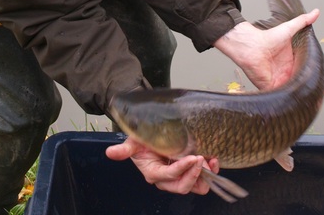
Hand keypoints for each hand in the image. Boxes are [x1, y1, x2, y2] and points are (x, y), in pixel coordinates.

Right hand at [105, 137, 219, 194]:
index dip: (181, 169)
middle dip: (194, 175)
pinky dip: (209, 171)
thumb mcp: (133, 142)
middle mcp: (166, 180)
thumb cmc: (143, 140)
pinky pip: (201, 179)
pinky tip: (213, 158)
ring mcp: (179, 178)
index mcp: (153, 173)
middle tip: (200, 159)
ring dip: (204, 176)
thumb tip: (110, 152)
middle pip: (182, 187)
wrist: (151, 137)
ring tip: (210, 160)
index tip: (192, 157)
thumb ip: (124, 149)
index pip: (168, 175)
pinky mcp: (189, 173)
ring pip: (195, 186)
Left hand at [214, 9, 323, 92]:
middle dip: (314, 92)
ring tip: (316, 100)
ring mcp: (279, 81)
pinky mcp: (271, 87)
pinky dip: (290, 101)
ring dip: (304, 98)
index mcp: (292, 62)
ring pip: (294, 93)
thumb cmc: (267, 37)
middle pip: (302, 86)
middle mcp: (287, 73)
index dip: (317, 80)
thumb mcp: (289, 29)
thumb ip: (302, 22)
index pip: (307, 73)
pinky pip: (282, 98)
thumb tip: (316, 11)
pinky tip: (299, 104)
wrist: (251, 46)